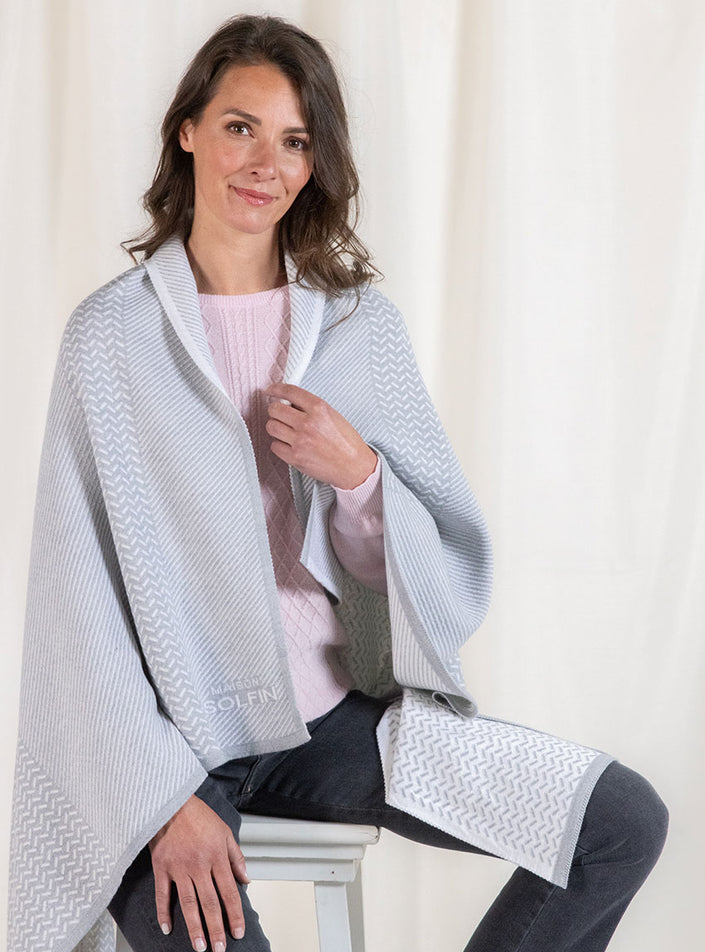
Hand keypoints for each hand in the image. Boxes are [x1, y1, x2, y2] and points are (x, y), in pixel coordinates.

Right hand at [148, 794, 249, 950]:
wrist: (172, 802)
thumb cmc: (199, 815)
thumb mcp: (225, 832)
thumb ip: (236, 858)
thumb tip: (246, 880)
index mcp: (217, 857)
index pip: (229, 892)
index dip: (235, 914)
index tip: (238, 932)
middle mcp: (199, 865)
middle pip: (210, 903)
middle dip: (216, 929)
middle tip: (219, 949)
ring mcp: (179, 868)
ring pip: (188, 904)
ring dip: (195, 928)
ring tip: (199, 946)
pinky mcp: (161, 867)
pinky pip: (162, 895)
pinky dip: (164, 913)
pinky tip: (168, 929)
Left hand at [264, 382, 376, 489]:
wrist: (353, 466)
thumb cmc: (346, 442)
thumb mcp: (333, 415)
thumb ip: (311, 408)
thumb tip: (289, 404)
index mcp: (319, 408)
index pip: (290, 392)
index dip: (276, 389)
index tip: (271, 390)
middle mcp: (308, 423)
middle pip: (275, 409)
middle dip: (275, 411)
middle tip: (280, 414)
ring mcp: (300, 441)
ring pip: (271, 427)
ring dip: (276, 427)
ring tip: (285, 430)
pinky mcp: (295, 457)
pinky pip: (275, 446)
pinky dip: (279, 444)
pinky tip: (289, 445)